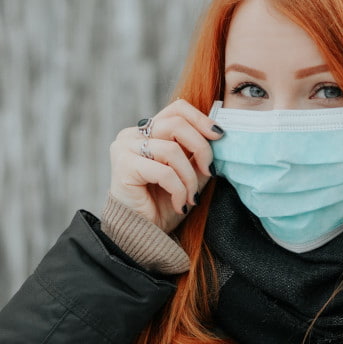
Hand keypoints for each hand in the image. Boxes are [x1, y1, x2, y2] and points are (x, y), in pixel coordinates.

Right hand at [108, 99, 222, 232]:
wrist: (144, 234)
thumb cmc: (164, 204)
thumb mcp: (189, 174)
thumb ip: (197, 153)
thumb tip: (218, 135)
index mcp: (148, 131)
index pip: (177, 109)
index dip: (201, 119)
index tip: (219, 136)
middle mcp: (133, 134)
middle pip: (177, 124)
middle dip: (201, 148)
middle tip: (209, 172)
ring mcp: (125, 147)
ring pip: (172, 150)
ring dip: (189, 178)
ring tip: (191, 197)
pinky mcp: (123, 165)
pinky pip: (163, 171)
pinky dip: (179, 190)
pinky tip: (180, 204)